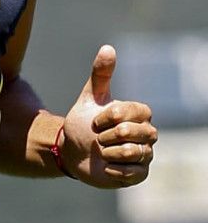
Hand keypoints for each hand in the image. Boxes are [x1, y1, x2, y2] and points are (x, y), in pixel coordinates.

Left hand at [59, 45, 156, 187]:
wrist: (73, 152)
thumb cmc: (84, 124)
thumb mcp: (90, 98)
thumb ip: (101, 75)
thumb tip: (108, 48)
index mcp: (140, 114)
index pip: (128, 113)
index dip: (107, 118)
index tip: (95, 122)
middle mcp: (148, 133)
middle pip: (129, 133)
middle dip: (105, 136)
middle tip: (98, 138)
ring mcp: (145, 154)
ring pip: (130, 152)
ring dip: (107, 152)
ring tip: (101, 152)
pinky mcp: (139, 174)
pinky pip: (130, 173)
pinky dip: (111, 169)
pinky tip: (104, 165)